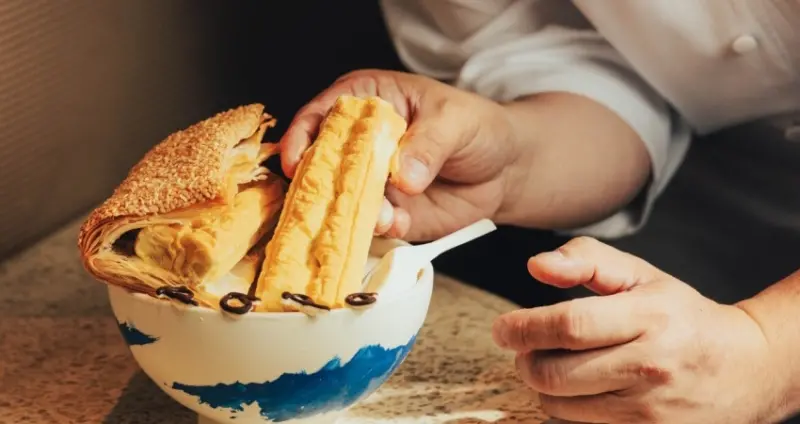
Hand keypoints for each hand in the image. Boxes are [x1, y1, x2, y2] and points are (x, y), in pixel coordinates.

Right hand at [280, 69, 517, 240]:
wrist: (506, 169)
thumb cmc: (476, 126)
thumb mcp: (455, 121)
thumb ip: (429, 143)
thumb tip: (404, 176)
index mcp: (365, 102)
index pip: (320, 115)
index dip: (303, 138)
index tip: (299, 163)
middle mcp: (358, 144)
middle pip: (320, 164)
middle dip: (322, 184)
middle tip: (335, 198)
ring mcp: (370, 182)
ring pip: (341, 201)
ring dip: (351, 212)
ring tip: (381, 215)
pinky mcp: (387, 214)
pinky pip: (371, 225)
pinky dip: (379, 228)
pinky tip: (397, 223)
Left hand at [492, 237, 783, 423]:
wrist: (745, 368)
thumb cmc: (682, 317)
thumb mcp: (640, 275)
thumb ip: (586, 260)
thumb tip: (537, 266)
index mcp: (648, 317)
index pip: (569, 325)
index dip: (523, 327)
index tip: (503, 328)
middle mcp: (650, 367)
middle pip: (555, 374)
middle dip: (526, 360)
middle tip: (527, 348)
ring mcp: (649, 412)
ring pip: (560, 407)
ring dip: (545, 387)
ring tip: (560, 366)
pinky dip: (567, 411)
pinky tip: (580, 392)